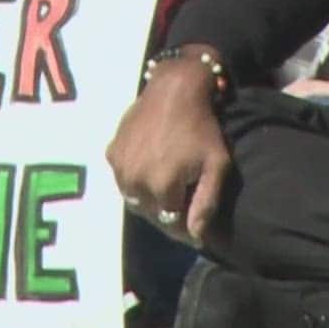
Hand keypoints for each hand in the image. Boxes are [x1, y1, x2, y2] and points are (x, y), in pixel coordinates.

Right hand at [106, 44, 230, 245]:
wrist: (175, 90)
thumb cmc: (202, 128)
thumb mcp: (217, 165)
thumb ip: (206, 204)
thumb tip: (195, 237)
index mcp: (161, 187)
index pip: (172, 225)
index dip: (186, 227)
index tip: (196, 222)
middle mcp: (135, 181)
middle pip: (152, 214)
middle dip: (168, 214)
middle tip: (184, 202)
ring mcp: (120, 167)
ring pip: (134, 200)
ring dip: (150, 200)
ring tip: (167, 187)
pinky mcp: (111, 153)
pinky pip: (123, 180)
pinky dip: (135, 181)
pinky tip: (150, 169)